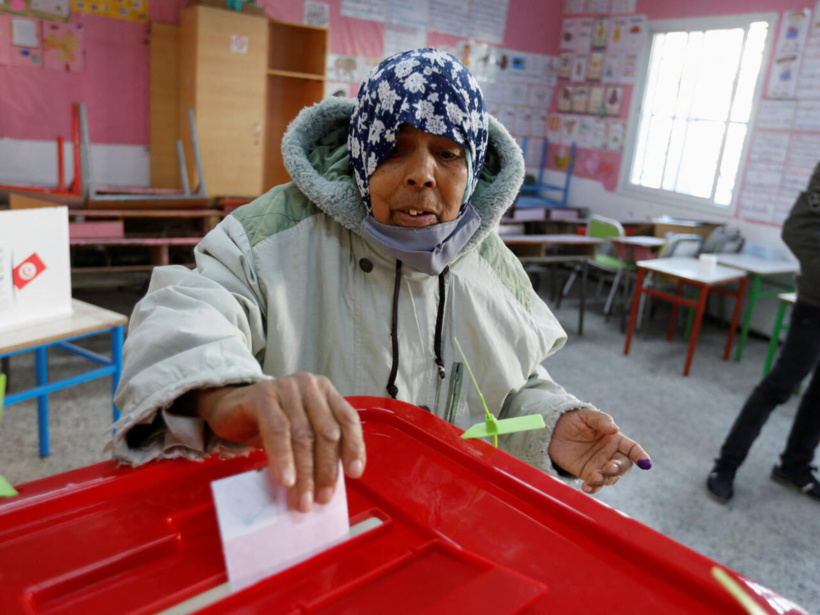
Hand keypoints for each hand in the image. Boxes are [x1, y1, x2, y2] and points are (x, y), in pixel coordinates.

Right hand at [195, 373, 365, 511]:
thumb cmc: (269, 424)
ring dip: (305, 473)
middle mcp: (309, 386)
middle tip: (322, 499)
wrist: (228, 408)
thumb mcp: (298, 433)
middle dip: (326, 469)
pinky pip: (277, 430)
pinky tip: (285, 480)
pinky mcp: (262, 396)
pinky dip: (283, 458)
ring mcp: (286, 388)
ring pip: (302, 435)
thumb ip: (316, 450)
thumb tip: (327, 488)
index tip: (354, 474)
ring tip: (303, 500)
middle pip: (326, 432)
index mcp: (325, 393)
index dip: (354, 447)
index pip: (348, 420)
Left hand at [547, 408, 649, 494]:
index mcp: (615, 439)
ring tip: (593, 476)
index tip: (645, 463)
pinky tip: (586, 486)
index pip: (632, 449)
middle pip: (624, 466)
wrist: (553, 431)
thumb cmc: (573, 420)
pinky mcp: (588, 474)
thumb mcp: (586, 415)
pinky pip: (595, 485)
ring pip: (611, 478)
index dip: (640, 456)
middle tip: (609, 467)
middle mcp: (610, 454)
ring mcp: (600, 465)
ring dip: (605, 479)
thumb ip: (601, 420)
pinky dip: (593, 488)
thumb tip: (615, 429)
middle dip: (619, 468)